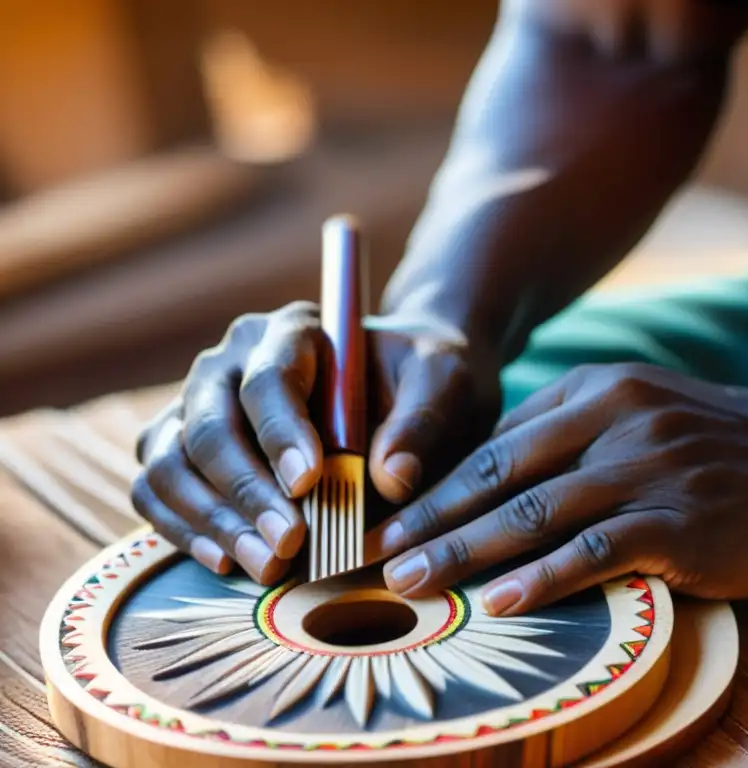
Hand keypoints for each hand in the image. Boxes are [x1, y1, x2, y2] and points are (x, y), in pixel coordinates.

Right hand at [132, 301, 500, 584]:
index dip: (281, 433)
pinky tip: (226, 560)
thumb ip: (422, 421)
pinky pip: (156, 489)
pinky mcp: (182, 450)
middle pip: (211, 426)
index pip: (269, 379)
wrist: (403, 390)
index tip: (308, 483)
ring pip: (171, 461)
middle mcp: (231, 363)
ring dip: (212, 520)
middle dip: (247, 492)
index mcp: (290, 331)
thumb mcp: (443, 383)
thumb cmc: (422, 380)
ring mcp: (198, 406)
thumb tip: (391, 478)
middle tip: (290, 545)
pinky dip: (183, 528)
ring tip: (265, 565)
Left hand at [373, 363, 747, 614]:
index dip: (437, 485)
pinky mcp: (677, 522)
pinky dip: (542, 580)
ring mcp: (644, 470)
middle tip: (376, 556)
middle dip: (430, 521)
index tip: (393, 519)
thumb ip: (573, 432)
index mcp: (594, 390)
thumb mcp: (642, 407)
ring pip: (533, 516)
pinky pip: (594, 553)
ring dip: (465, 552)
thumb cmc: (725, 440)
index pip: (495, 443)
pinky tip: (500, 602)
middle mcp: (612, 422)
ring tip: (412, 583)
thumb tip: (498, 477)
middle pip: (498, 477)